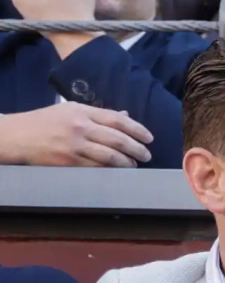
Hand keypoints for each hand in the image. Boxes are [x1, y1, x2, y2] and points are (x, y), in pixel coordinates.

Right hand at [0, 104, 152, 166]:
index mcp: (82, 112)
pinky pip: (96, 168)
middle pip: (118, 139)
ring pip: (110, 156)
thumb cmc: (44, 121)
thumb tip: (124, 117)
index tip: (149, 138)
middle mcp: (80, 127)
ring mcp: (74, 146)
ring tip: (134, 165)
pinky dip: (110, 171)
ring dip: (127, 163)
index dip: (137, 129)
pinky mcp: (68, 162)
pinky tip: (118, 172)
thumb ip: (98, 114)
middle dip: (137, 149)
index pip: (118, 120)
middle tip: (147, 155)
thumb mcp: (69, 110)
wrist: (16, 136)